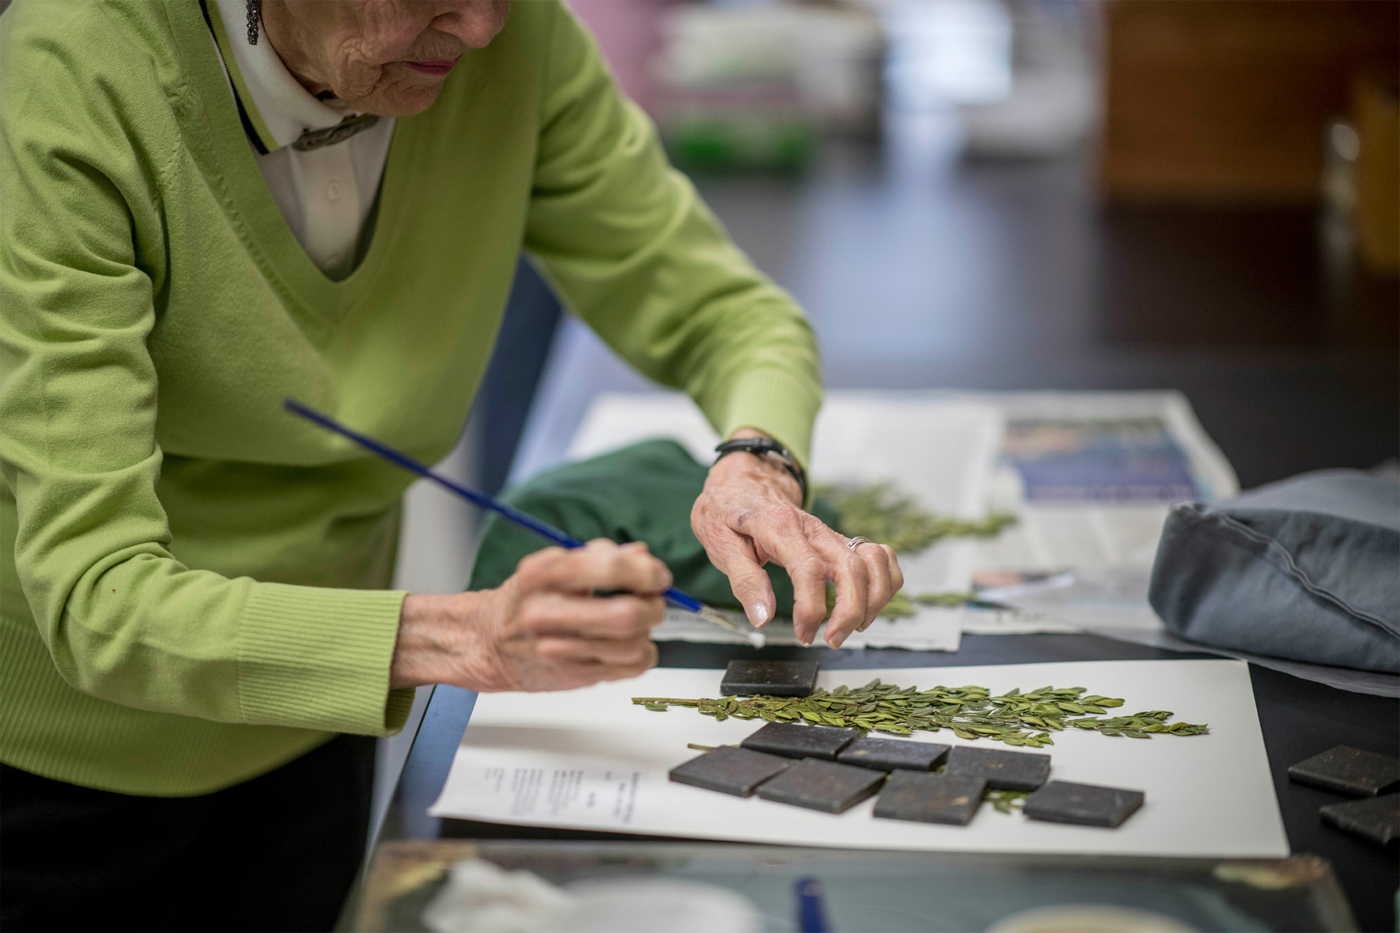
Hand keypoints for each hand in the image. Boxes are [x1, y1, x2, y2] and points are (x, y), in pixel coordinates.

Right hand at [390, 539, 668, 691]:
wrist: (489, 644)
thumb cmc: (526, 600)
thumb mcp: (555, 565)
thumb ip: (600, 557)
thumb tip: (642, 556)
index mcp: (542, 575)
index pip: (610, 568)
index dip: (646, 572)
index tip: (657, 575)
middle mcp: (546, 613)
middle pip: (628, 614)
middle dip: (653, 605)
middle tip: (652, 600)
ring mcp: (558, 650)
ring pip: (634, 644)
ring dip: (645, 632)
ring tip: (634, 624)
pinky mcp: (574, 677)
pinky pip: (631, 668)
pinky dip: (642, 654)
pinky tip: (627, 644)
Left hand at [691, 431, 903, 648]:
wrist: (742, 483)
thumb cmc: (729, 512)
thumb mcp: (720, 544)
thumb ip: (744, 581)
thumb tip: (762, 617)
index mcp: (780, 526)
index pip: (809, 569)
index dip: (811, 608)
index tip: (804, 633)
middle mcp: (813, 529)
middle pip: (852, 568)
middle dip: (850, 611)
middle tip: (832, 639)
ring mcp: (831, 534)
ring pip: (873, 560)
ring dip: (874, 599)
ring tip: (854, 625)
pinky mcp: (840, 541)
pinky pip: (879, 555)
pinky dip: (885, 581)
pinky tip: (868, 603)